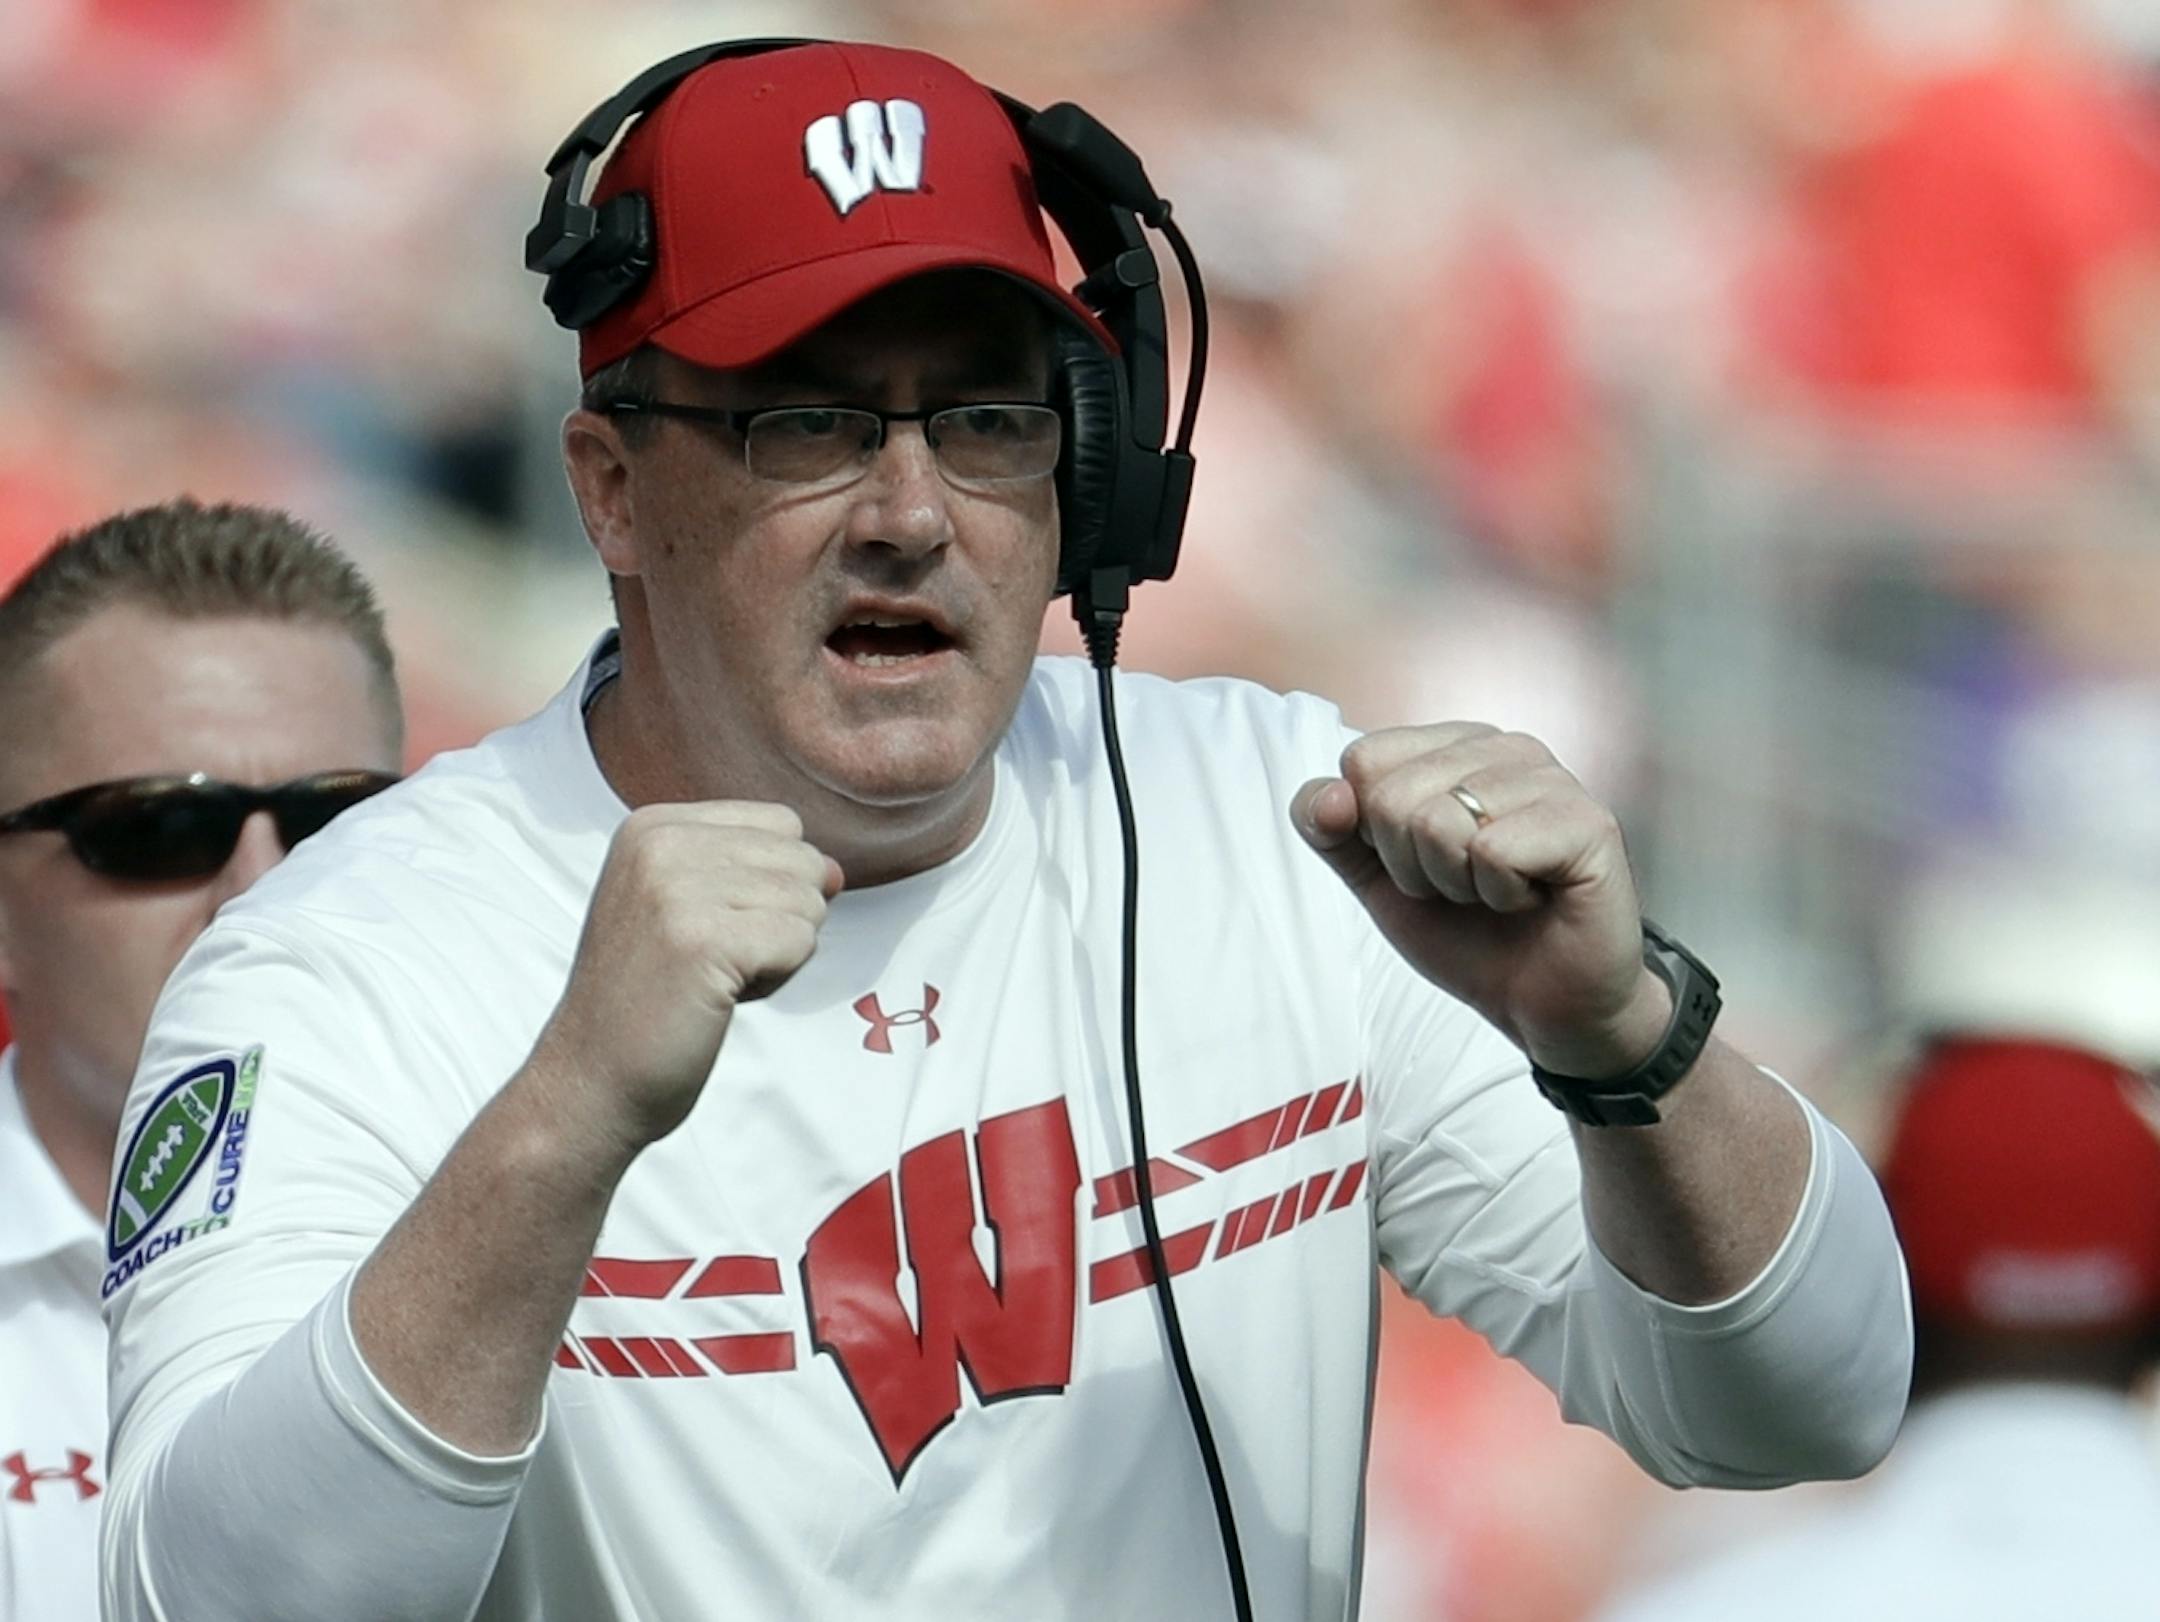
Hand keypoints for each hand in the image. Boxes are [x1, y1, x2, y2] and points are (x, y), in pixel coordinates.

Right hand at [531, 802, 841, 1154]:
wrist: (591, 1078)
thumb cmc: (651, 999)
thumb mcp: (688, 907)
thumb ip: (760, 874)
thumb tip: (837, 872)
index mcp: (653, 825)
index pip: (781, 824)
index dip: (769, 886)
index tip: (705, 929)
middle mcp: (660, 843)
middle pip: (802, 859)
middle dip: (780, 920)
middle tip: (711, 962)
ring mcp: (677, 888)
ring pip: (808, 902)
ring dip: (778, 955)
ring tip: (712, 980)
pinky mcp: (703, 939)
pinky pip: (801, 942)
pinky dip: (777, 980)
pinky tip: (721, 998)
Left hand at [1292, 724, 1669, 1078]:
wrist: (1540, 1003)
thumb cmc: (1469, 933)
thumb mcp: (1377, 880)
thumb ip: (1333, 832)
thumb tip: (1326, 797)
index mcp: (1454, 747)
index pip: (1362, 761)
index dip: (1375, 834)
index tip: (1424, 864)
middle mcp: (1505, 747)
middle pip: (1392, 795)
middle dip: (1414, 866)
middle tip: (1465, 889)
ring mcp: (1552, 778)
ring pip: (1439, 822)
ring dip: (1457, 884)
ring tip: (1499, 893)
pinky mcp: (1588, 822)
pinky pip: (1493, 851)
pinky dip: (1500, 895)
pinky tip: (1532, 899)